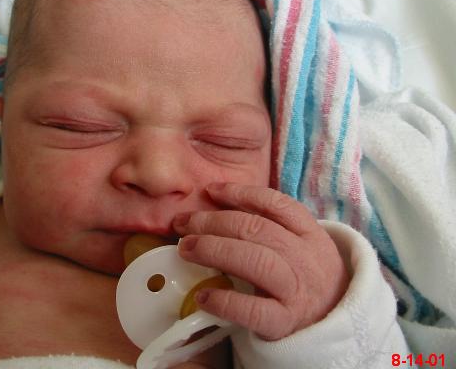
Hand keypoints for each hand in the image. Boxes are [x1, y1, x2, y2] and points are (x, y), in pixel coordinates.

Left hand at [173, 183, 348, 340]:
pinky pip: (253, 310)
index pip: (276, 204)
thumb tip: (215, 208)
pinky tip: (203, 296)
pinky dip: (224, 300)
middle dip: (214, 222)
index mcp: (309, 234)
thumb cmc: (304, 280)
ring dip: (215, 250)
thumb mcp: (299, 248)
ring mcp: (297, 291)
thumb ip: (268, 229)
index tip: (210, 190)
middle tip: (184, 223)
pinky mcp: (285, 322)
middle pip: (258, 229)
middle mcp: (306, 258)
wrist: (335, 327)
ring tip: (186, 249)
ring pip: (256, 261)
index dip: (241, 193)